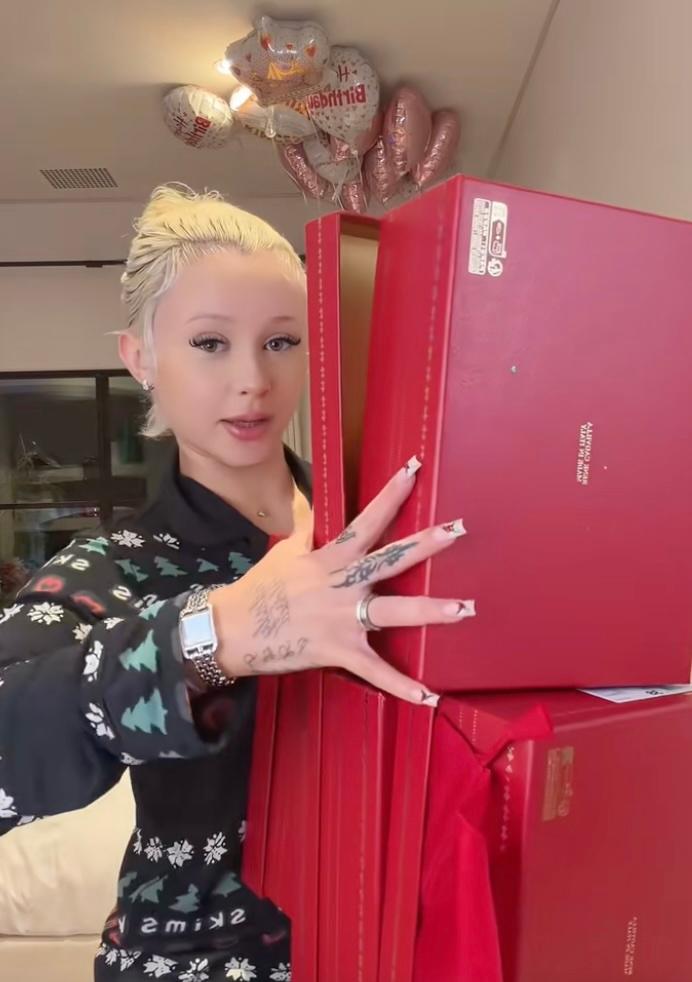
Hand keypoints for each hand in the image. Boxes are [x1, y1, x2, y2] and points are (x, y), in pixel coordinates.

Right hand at [210, 458, 474, 705]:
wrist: (231, 629)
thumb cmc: (258, 589)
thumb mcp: (283, 550)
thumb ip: (302, 522)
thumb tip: (301, 493)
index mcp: (331, 558)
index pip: (367, 520)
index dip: (391, 494)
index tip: (414, 469)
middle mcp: (342, 585)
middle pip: (390, 560)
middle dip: (425, 545)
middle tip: (458, 530)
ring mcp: (342, 619)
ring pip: (393, 613)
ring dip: (429, 611)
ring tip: (464, 608)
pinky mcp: (338, 651)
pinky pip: (375, 670)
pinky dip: (401, 686)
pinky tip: (429, 697)